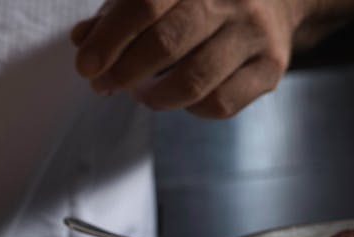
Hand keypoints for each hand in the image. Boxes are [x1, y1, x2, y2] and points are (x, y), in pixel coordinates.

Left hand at [71, 0, 303, 117]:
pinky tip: (181, 97)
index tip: (87, 66)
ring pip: (193, 82)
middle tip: (104, 84)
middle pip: (166, 44)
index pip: (145, 5)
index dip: (109, 39)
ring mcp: (254, 33)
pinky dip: (189, 108)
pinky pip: (220, 104)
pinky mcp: (270, 67)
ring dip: (154, 96)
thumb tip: (82, 39)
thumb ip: (118, 13)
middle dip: (124, 72)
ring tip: (140, 92)